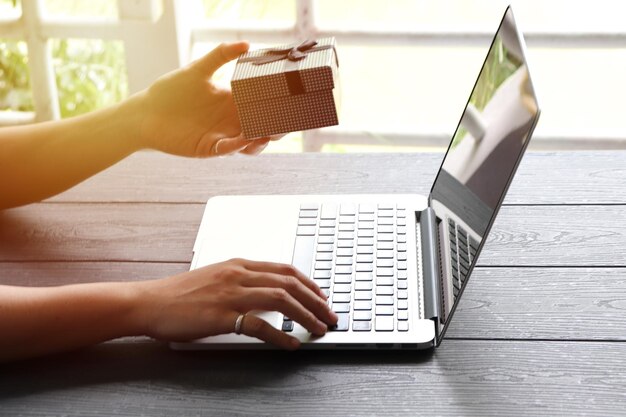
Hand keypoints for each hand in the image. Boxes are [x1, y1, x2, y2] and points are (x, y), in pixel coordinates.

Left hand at [133, 42, 271, 156]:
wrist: (147, 113)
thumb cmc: (171, 90)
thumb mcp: (197, 69)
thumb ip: (221, 55)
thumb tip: (246, 44)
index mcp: (231, 100)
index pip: (260, 103)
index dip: (274, 105)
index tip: (287, 101)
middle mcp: (231, 120)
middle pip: (260, 125)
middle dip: (275, 127)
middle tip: (284, 123)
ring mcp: (223, 135)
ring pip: (250, 143)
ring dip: (261, 139)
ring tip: (267, 133)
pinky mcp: (210, 148)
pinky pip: (229, 148)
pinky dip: (239, 144)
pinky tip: (246, 138)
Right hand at [135, 258, 337, 349]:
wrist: (150, 302)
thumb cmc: (180, 294)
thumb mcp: (216, 278)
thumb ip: (242, 282)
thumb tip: (269, 294)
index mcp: (239, 264)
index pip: (285, 269)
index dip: (309, 283)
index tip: (322, 296)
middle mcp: (238, 275)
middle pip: (289, 283)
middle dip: (316, 300)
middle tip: (330, 315)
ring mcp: (231, 294)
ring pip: (281, 299)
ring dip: (306, 316)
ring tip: (319, 329)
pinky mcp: (222, 316)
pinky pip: (259, 325)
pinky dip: (280, 336)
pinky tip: (291, 345)